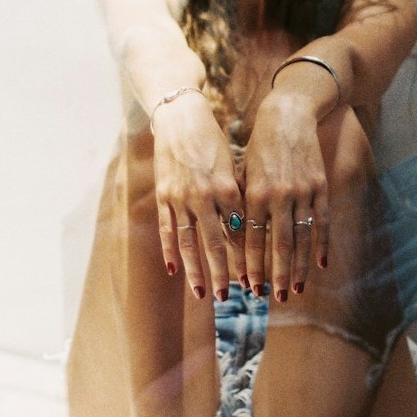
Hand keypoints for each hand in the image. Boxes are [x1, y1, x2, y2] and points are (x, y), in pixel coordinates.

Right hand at [151, 92, 246, 301]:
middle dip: (224, 273)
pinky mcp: (163, 196)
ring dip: (196, 270)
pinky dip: (170, 251)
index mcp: (227, 188)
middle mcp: (204, 196)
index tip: (253, 279)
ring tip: (202, 293)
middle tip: (228, 298)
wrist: (180, 118)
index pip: (239, 232)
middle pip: (215, 243)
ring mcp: (181, 198)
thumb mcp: (231, 165)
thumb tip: (244, 227)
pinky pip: (167, 230)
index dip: (246, 258)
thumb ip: (236, 196)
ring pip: (189, 243)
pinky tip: (173, 270)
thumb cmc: (212, 140)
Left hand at [242, 90, 330, 301]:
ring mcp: (303, 192)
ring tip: (295, 289)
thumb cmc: (258, 146)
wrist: (287, 115)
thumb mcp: (243, 172)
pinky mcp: (320, 186)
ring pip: (302, 238)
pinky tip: (320, 266)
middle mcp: (279, 195)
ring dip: (299, 267)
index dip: (251, 266)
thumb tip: (234, 240)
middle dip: (277, 275)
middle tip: (274, 298)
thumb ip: (241, 205)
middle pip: (279, 245)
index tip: (248, 288)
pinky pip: (322, 222)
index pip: (252, 239)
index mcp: (254, 193)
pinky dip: (321, 245)